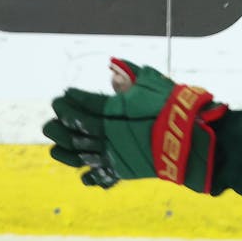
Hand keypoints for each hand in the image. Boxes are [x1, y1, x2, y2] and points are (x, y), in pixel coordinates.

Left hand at [43, 58, 226, 191]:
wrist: (191, 138)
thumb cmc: (172, 106)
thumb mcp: (151, 82)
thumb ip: (130, 73)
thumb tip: (113, 64)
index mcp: (110, 110)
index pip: (82, 102)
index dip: (71, 98)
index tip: (63, 95)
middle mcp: (105, 134)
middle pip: (74, 129)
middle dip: (59, 124)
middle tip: (50, 121)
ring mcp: (112, 154)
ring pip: (79, 154)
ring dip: (64, 150)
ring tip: (54, 148)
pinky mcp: (123, 170)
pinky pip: (100, 176)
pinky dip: (89, 176)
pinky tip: (83, 174)